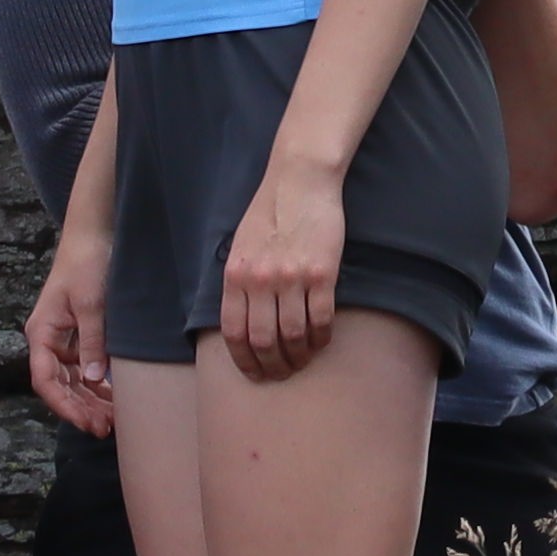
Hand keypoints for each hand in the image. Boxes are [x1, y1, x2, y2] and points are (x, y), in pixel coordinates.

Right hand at [26, 230, 115, 438]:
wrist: (94, 235)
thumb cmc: (87, 263)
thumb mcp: (91, 303)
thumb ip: (92, 342)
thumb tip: (92, 379)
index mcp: (42, 333)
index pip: (45, 380)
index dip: (65, 405)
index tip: (87, 422)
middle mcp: (48, 340)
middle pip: (60, 385)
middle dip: (81, 408)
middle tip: (106, 428)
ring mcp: (64, 339)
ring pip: (73, 380)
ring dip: (90, 400)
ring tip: (113, 420)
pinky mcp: (80, 335)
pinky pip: (85, 368)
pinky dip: (98, 384)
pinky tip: (114, 398)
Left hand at [218, 159, 344, 382]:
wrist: (299, 182)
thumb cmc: (269, 213)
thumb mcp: (241, 248)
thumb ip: (240, 283)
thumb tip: (243, 323)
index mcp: (236, 275)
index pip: (234, 333)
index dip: (244, 360)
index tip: (255, 373)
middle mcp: (260, 280)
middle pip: (263, 341)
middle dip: (272, 366)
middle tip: (281, 373)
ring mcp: (291, 277)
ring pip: (293, 335)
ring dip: (299, 356)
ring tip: (303, 360)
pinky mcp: (321, 273)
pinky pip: (320, 319)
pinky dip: (321, 338)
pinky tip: (322, 340)